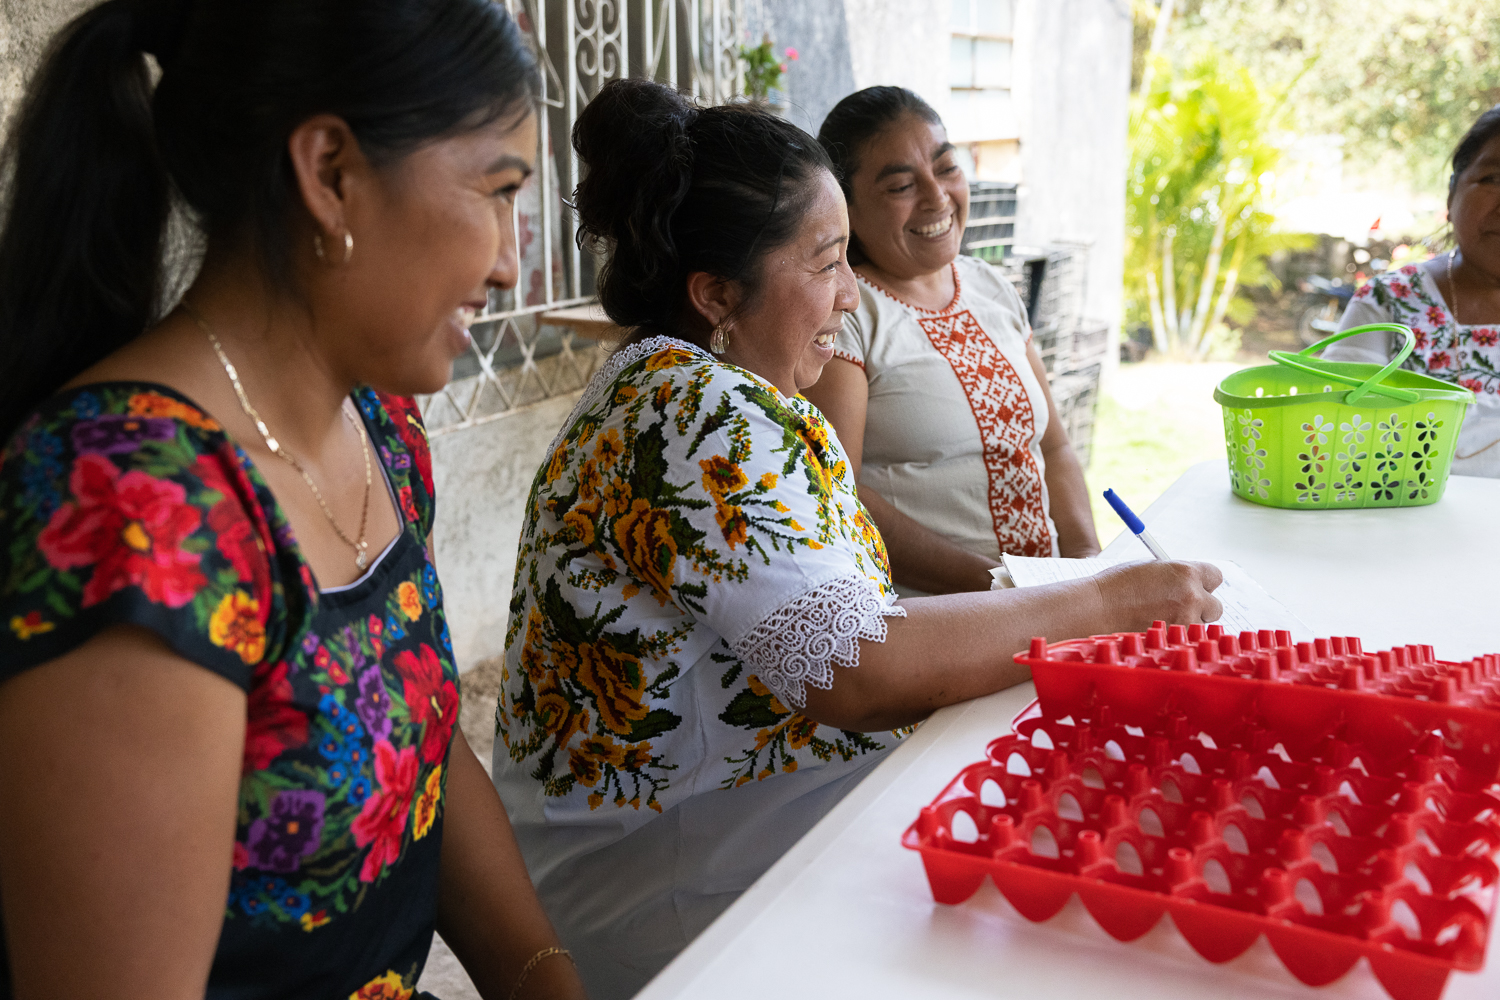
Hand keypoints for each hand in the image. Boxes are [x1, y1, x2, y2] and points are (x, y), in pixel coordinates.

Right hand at [1093, 560, 1223, 631]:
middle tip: (1179, 608)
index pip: (1216, 576)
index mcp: (1186, 572)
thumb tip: (1188, 582)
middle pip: (1215, 606)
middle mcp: (1192, 595)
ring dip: (1187, 625)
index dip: (1205, 584)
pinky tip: (1154, 630)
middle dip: (1201, 608)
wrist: (1098, 608)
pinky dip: (1174, 638)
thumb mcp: (1151, 568)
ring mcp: (1186, 619)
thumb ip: (1175, 575)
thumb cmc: (1117, 586)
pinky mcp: (1177, 640)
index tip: (1197, 588)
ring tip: (1160, 621)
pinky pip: (1185, 640)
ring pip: (1201, 627)